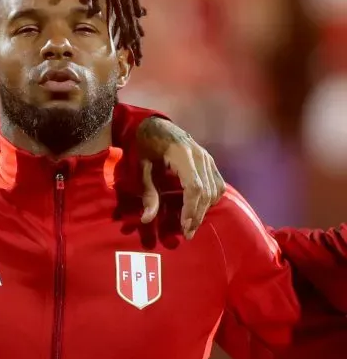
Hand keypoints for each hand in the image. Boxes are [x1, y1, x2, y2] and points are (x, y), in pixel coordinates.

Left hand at [137, 117, 224, 239]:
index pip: (194, 186)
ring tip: (192, 225)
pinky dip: (211, 199)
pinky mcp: (210, 160)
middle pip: (206, 191)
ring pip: (215, 189)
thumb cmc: (144, 145)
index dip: (191, 208)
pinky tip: (200, 209)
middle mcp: (200, 155)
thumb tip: (147, 219)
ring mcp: (207, 157)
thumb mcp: (141, 168)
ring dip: (205, 209)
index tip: (185, 226)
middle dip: (197, 214)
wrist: (154, 124)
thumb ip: (147, 192)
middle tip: (187, 233)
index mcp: (182, 154)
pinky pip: (217, 183)